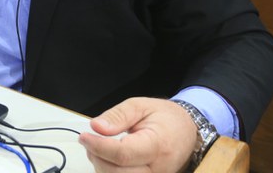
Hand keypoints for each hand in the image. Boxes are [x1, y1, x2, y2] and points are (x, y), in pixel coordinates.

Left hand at [79, 97, 197, 172]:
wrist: (187, 131)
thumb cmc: (166, 118)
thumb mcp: (140, 106)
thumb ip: (117, 116)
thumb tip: (96, 127)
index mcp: (158, 145)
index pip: (123, 154)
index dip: (99, 146)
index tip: (84, 136)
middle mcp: (158, 168)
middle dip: (98, 157)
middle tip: (90, 140)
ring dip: (102, 167)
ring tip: (99, 148)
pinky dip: (111, 172)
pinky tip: (108, 160)